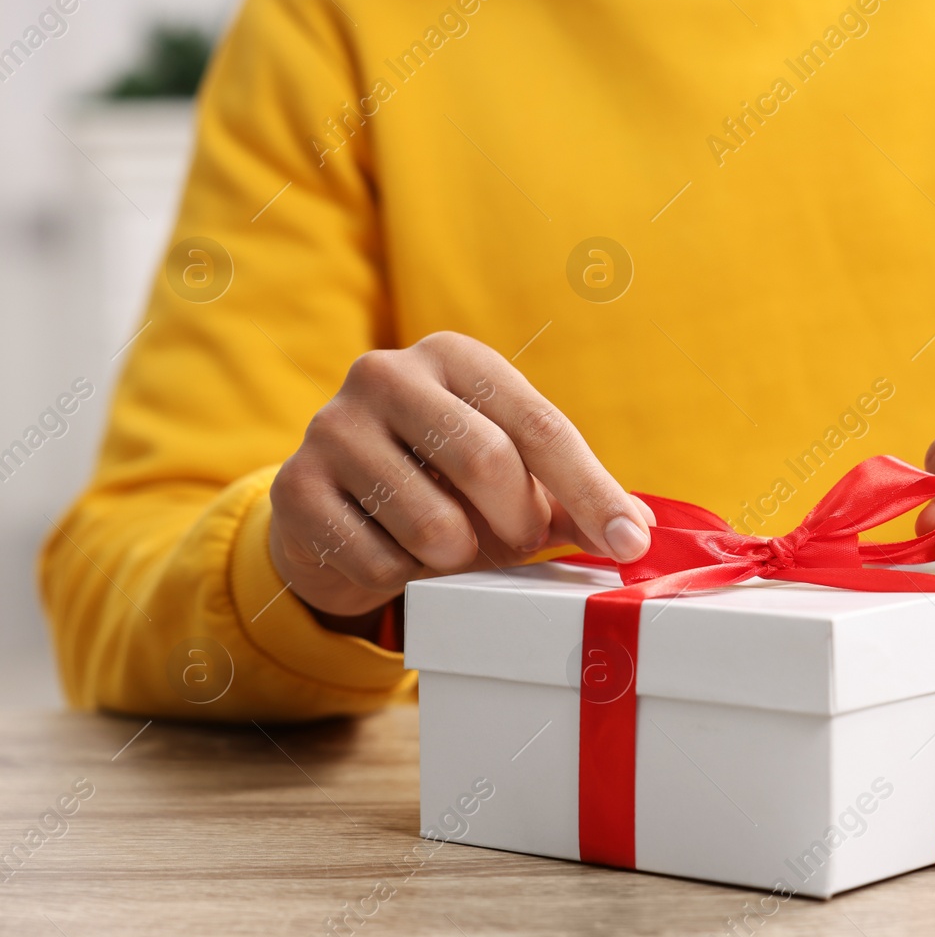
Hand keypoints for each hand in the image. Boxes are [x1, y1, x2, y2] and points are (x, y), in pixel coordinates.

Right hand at [269, 331, 652, 620]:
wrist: (333, 509)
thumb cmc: (442, 483)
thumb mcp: (510, 474)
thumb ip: (571, 495)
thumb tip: (637, 529)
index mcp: (456, 358)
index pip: (541, 424)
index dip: (592, 491)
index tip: (629, 543)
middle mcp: (388, 374)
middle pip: (486, 462)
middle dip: (516, 524)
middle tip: (514, 543)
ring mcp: (333, 426)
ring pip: (433, 525)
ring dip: (459, 558)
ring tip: (450, 546)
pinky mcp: (295, 487)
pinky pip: (381, 561)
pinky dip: (404, 577)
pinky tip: (394, 553)